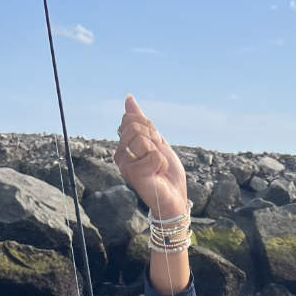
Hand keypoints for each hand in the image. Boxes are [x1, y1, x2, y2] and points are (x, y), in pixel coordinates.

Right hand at [114, 94, 187, 218]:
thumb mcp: (156, 141)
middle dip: (153, 139)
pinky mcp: (134, 174)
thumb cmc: (166, 172)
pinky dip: (162, 164)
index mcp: (124, 145)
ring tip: (157, 167)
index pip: (130, 119)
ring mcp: (125, 165)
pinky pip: (153, 155)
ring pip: (142, 140)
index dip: (149, 128)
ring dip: (157, 152)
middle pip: (134, 127)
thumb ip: (142, 122)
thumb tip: (128, 98)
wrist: (175, 196)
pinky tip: (158, 174)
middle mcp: (120, 155)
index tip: (155, 144)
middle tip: (157, 157)